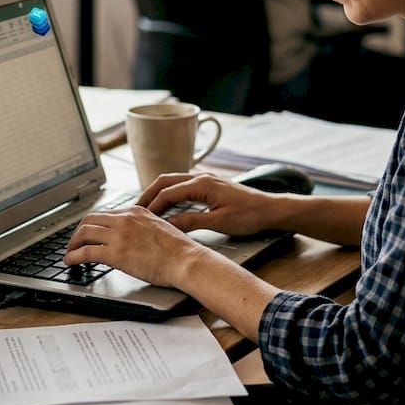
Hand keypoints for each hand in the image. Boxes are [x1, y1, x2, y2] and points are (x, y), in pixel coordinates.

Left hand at [62, 206, 208, 287]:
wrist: (185, 260)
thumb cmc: (178, 250)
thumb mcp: (159, 227)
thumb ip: (142, 228)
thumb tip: (132, 238)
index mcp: (136, 211)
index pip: (106, 214)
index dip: (93, 225)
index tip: (89, 233)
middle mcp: (124, 219)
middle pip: (89, 219)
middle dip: (78, 232)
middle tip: (75, 242)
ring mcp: (119, 235)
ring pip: (84, 233)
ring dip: (72, 243)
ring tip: (70, 253)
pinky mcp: (115, 253)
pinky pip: (85, 252)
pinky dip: (73, 256)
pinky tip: (71, 262)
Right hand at [138, 172, 279, 235]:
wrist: (270, 209)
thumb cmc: (249, 215)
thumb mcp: (219, 222)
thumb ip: (192, 222)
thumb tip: (169, 226)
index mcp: (202, 184)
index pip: (168, 193)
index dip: (152, 205)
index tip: (139, 217)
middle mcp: (201, 178)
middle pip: (166, 181)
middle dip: (148, 194)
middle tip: (134, 209)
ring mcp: (205, 180)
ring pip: (173, 181)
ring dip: (158, 192)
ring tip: (145, 207)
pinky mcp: (210, 186)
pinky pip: (183, 186)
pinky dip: (170, 193)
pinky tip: (167, 206)